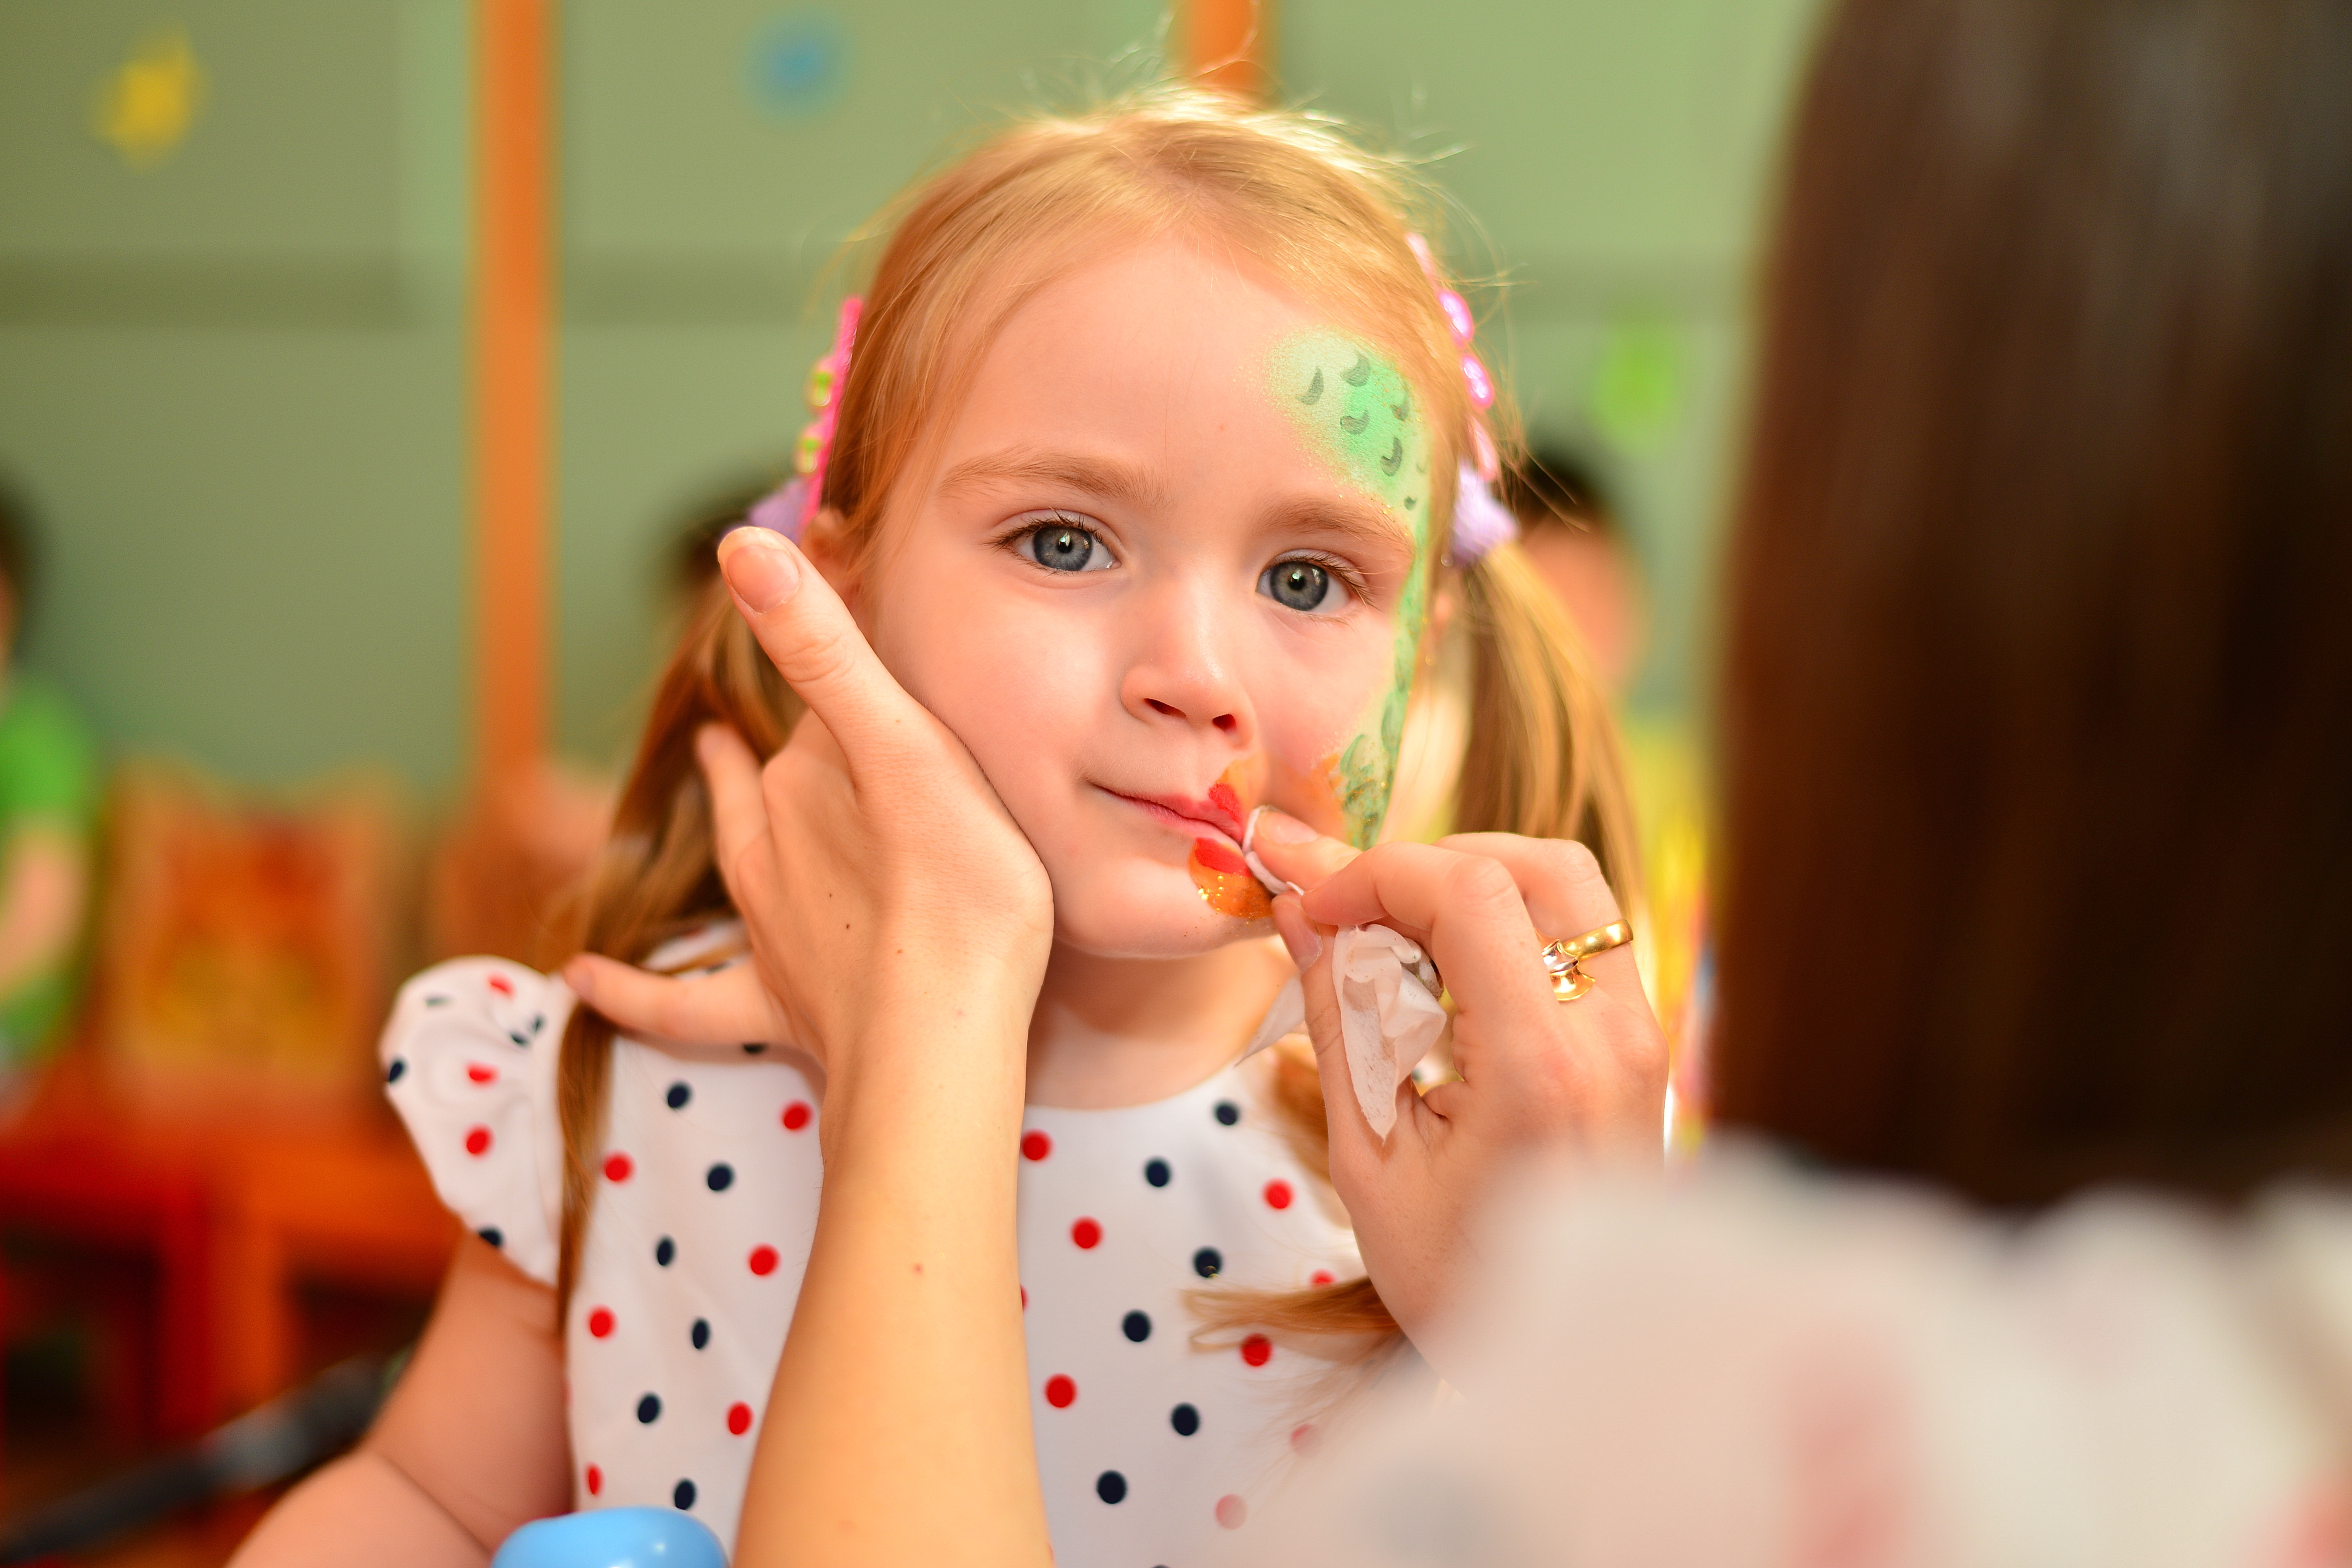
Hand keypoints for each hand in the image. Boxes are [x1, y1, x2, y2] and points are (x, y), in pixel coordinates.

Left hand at [563, 527, 1053, 1108]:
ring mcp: (771, 928)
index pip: (818, 706)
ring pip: (740, 860)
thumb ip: (825, 648)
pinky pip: (684, 1003)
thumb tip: (741, 544)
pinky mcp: (774, 1007)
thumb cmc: (953, 890)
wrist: (939, 1039)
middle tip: (802, 709)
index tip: (833, 610)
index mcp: (809, 778)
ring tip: (718, 763)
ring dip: (732, 813)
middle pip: (779, 779)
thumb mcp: (905, 747)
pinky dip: (630, 991)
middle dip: (791, 746)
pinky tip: (582, 978)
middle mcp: (775, 844)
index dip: (831, 665)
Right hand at [1251, 814, 1666, 1345]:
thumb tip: (1303, 911)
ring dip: (1477, 888)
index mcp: (1541, 1068)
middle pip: (1538, 865)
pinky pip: (1581, 941)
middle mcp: (1610, 1036)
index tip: (1319, 905)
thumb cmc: (1458, 1281)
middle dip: (1435, 863)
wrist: (1569, 1364)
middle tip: (1363, 913)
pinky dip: (1511, 928)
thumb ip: (1339, 1018)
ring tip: (1403, 944)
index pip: (1469, 891)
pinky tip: (1451, 981)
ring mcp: (1640, 1039)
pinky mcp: (1641, 1047)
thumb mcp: (1370, 1161)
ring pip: (1570, 892)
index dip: (1379, 871)